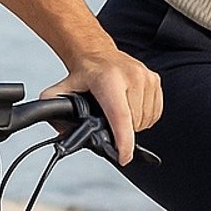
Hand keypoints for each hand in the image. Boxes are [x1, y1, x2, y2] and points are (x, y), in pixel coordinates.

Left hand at [43, 47, 161, 165]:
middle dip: (123, 132)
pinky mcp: (155, 80)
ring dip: (135, 125)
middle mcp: (131, 76)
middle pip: (133, 122)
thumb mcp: (64, 89)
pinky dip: (145, 118)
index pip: (120, 116)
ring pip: (146, 119)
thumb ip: (54, 108)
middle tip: (109, 124)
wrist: (98, 52)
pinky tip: (132, 110)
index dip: (123, 140)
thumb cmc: (86, 74)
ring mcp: (145, 77)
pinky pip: (156, 112)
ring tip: (119, 115)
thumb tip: (59, 131)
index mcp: (108, 80)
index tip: (123, 158)